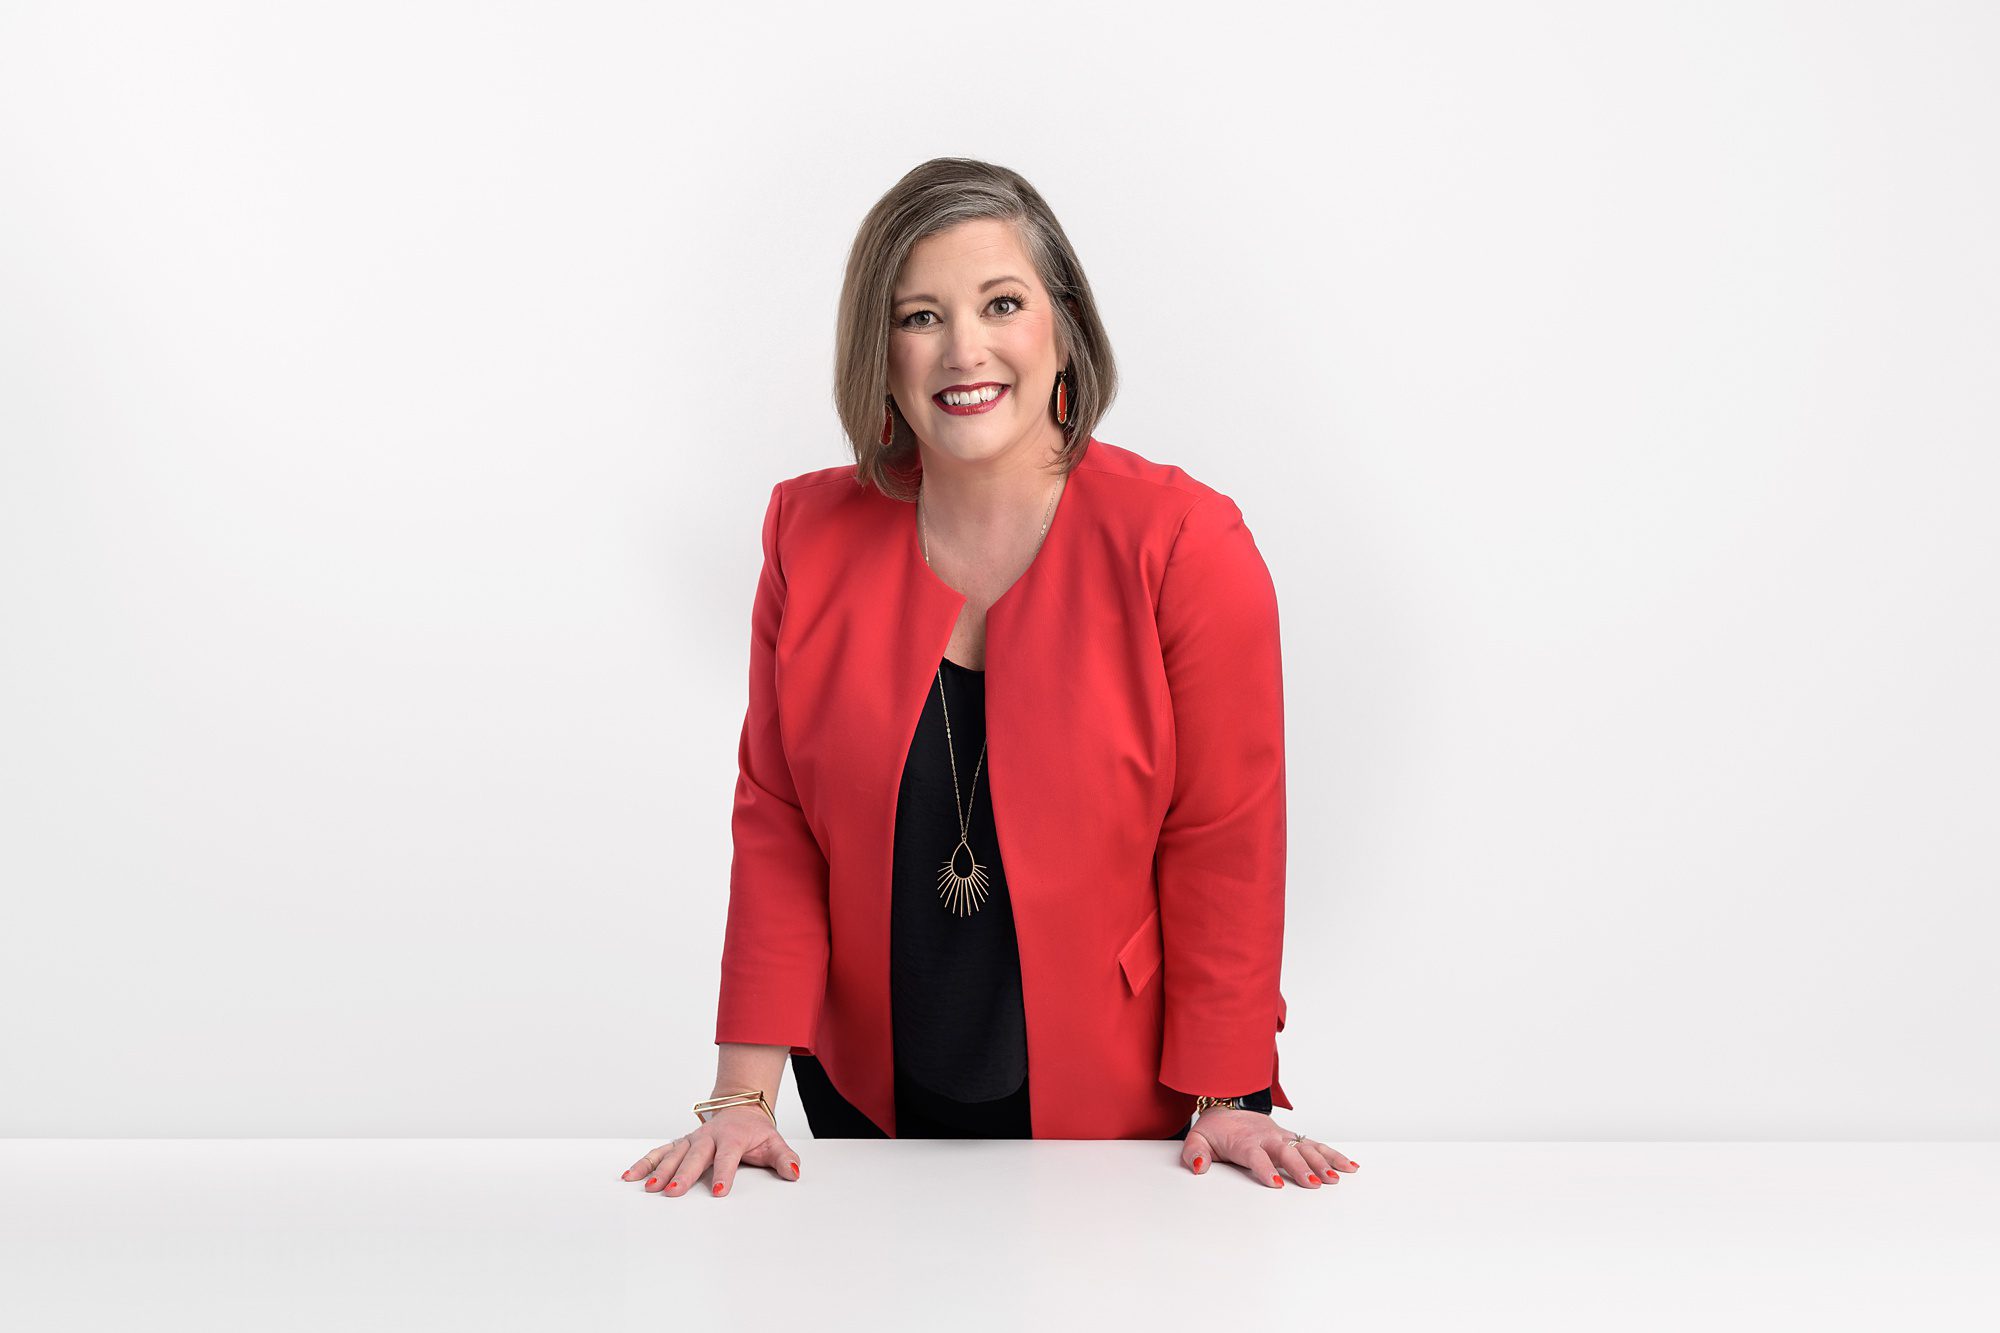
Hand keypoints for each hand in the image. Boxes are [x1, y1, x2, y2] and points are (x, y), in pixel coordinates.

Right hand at [620, 1105, 802, 1197]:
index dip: (725, 1173)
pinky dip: (645, 1162)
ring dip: (660, 1170)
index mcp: (732, 1137)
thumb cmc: (756, 1132)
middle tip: (674, 1191)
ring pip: (674, 1154)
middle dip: (684, 1173)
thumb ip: (785, 1159)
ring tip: (650, 1188)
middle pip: (696, 1156)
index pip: (728, 1157)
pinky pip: (660, 1151)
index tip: (720, 1191)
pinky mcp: (680, 1143)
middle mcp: (709, 1137)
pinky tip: (631, 1176)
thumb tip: (794, 1173)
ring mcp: (692, 1139)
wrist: (740, 1108)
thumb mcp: (774, 1142)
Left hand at [1182, 1108, 1357, 1188]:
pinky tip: (1350, 1167)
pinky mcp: (1293, 1139)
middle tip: (1313, 1184)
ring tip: (1337, 1178)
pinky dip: (1334, 1155)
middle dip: (1301, 1168)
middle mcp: (1268, 1138)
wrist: (1228, 1106)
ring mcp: (1284, 1138)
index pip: (1256, 1156)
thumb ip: (1195, 1153)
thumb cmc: (1216, 1128)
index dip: (1265, 1169)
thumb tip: (1198, 1168)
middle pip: (1287, 1152)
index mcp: (1246, 1141)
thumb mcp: (1198, 1138)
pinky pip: (1316, 1146)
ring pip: (1307, 1148)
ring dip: (1323, 1162)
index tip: (1276, 1184)